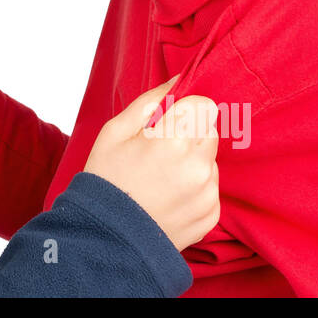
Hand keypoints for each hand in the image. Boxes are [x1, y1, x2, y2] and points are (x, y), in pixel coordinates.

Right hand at [83, 75, 220, 250]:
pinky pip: (210, 187)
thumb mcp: (115, 131)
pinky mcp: (211, 215)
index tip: (166, 123)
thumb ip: (152, 101)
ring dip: (193, 160)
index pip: (205, 105)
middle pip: (211, 129)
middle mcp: (197, 166)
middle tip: (160, 150)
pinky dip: (195, 188)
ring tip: (161, 177)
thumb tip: (180, 79)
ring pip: (211, 159)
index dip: (184, 110)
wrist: (105, 239)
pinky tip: (168, 196)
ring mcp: (206, 193)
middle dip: (190, 132)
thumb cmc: (106, 179)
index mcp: (173, 140)